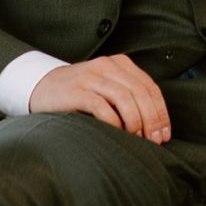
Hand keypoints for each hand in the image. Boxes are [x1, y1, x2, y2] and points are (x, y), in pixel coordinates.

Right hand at [29, 53, 171, 140]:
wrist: (41, 87)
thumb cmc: (79, 94)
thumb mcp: (106, 87)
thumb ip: (128, 97)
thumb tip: (154, 126)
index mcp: (120, 64)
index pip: (149, 87)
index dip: (161, 112)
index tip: (164, 134)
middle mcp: (107, 66)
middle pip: (140, 92)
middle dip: (151, 119)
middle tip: (153, 141)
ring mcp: (90, 77)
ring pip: (124, 97)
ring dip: (135, 121)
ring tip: (136, 138)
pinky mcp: (76, 91)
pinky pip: (101, 106)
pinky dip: (113, 122)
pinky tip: (116, 133)